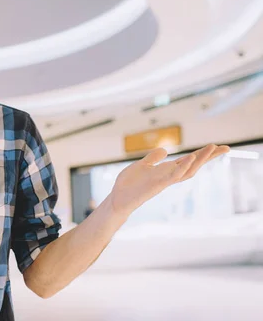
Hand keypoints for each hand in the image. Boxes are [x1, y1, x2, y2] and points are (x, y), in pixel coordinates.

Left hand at [110, 143, 229, 216]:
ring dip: (200, 159)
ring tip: (213, 148)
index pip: (188, 160)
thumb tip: (166, 150)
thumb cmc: (128, 185)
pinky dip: (182, 167)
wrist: (118, 199)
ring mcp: (165, 181)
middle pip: (194, 165)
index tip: (217, 146)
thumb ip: (153, 158)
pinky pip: (173, 176)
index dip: (202, 154)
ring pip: (188, 170)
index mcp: (165, 170)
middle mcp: (168, 176)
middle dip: (209, 157)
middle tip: (226, 147)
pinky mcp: (157, 185)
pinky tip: (190, 157)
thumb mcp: (141, 166)